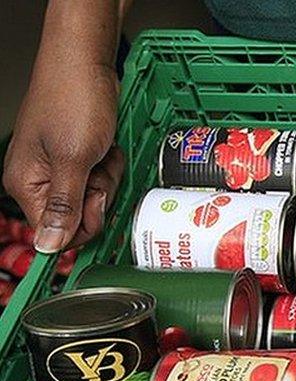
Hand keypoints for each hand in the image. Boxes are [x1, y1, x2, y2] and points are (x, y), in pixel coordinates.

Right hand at [2, 61, 122, 252]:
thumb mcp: (75, 159)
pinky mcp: (78, 157)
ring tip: (102, 150)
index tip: (97, 198)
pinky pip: (101, 177)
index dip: (85, 222)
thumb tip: (50, 245)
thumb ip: (65, 205)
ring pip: (95, 197)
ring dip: (107, 176)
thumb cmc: (74, 99)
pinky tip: (106, 146)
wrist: (85, 61)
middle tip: (99, 166)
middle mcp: (39, 180)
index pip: (57, 233)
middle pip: (80, 216)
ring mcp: (59, 168)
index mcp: (27, 184)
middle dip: (100, 194)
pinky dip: (109, 164)